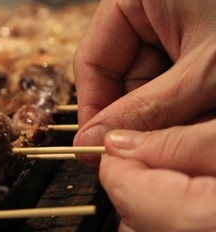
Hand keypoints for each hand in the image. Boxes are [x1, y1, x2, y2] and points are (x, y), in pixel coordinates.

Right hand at [73, 0, 215, 166]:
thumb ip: (147, 111)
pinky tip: (202, 117)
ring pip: (148, 89)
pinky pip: (173, 88)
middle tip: (148, 151)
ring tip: (193, 126)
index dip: (93, 107)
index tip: (97, 145)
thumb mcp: (204, 72)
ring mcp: (174, 31)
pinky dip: (184, 110)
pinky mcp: (194, 48)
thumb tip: (95, 141)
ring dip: (165, 118)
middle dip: (135, 118)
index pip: (93, 60)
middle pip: (121, 78)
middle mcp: (153, 13)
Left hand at [100, 119, 215, 231]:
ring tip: (177, 176)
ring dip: (149, 209)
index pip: (126, 193)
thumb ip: (176, 144)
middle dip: (131, 185)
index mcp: (209, 231)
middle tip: (154, 156)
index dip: (118, 162)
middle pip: (131, 224)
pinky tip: (194, 201)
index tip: (123, 143)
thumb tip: (120, 144)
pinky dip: (172, 230)